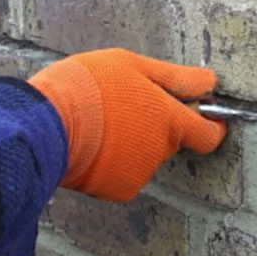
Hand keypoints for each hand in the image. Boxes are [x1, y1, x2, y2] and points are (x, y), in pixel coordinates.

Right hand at [28, 49, 225, 201]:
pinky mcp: (116, 190)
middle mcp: (160, 151)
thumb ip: (176, 77)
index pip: (208, 135)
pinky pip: (121, 173)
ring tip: (98, 123)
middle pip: (169, 141)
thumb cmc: (88, 86)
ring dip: (129, 143)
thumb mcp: (132, 65)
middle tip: (122, 107)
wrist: (46, 124)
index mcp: (170, 121)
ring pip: (143, 156)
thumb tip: (210, 82)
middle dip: (154, 126)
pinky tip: (90, 145)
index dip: (209, 127)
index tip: (201, 118)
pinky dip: (110, 162)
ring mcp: (140, 174)